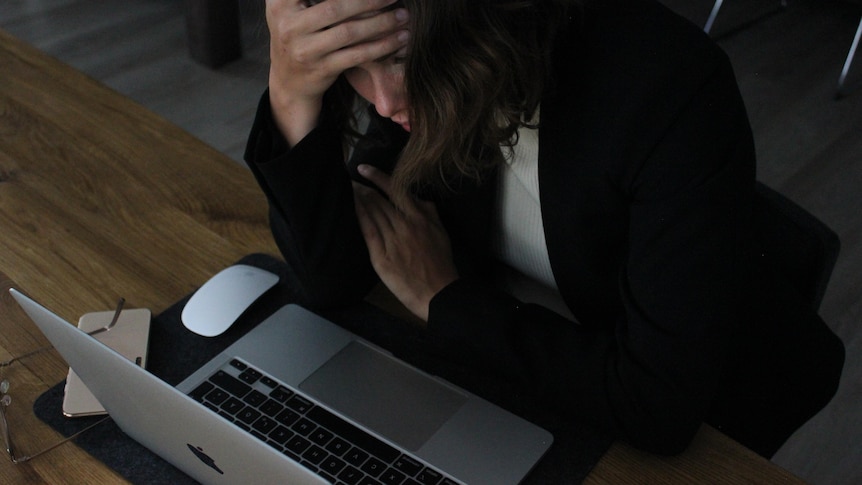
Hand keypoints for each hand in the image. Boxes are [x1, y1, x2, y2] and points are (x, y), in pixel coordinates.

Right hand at [265, 0, 408, 145]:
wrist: (288, 83)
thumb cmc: (299, 37)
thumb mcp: (289, 9)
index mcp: (279, 4)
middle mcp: (288, 25)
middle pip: (335, 7)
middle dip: (370, 1)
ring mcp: (303, 50)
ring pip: (349, 33)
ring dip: (381, 23)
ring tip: (403, 16)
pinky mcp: (321, 70)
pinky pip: (356, 55)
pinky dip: (381, 46)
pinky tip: (399, 38)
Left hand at [353, 165, 458, 321]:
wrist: (438, 293)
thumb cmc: (441, 264)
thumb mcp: (442, 233)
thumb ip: (430, 213)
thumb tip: (419, 199)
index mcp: (420, 218)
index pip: (395, 190)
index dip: (377, 177)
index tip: (363, 169)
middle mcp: (404, 225)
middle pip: (379, 200)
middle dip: (363, 188)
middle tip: (350, 180)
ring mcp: (392, 241)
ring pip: (372, 213)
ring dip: (358, 199)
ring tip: (349, 190)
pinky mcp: (381, 257)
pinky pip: (368, 232)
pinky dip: (359, 217)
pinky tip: (352, 208)